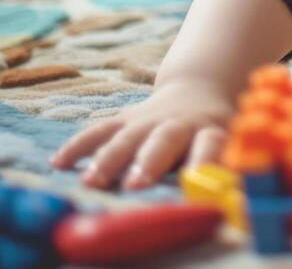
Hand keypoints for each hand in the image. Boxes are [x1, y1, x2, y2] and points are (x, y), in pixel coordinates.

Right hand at [50, 78, 234, 189]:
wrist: (198, 92)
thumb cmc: (213, 132)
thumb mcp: (229, 144)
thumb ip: (226, 167)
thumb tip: (233, 199)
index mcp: (211, 131)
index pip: (210, 144)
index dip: (204, 161)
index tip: (197, 181)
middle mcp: (179, 123)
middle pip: (165, 139)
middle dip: (149, 161)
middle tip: (136, 184)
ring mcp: (149, 119)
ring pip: (127, 136)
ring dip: (108, 158)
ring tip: (91, 181)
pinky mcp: (124, 119)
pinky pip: (99, 130)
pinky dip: (78, 145)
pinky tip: (58, 163)